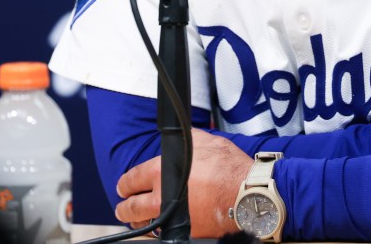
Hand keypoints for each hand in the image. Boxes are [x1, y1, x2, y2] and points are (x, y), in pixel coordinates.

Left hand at [115, 128, 250, 236]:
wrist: (247, 193)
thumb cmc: (229, 168)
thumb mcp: (207, 142)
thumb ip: (188, 140)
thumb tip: (182, 139)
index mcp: (162, 171)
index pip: (132, 179)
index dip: (125, 183)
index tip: (124, 186)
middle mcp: (162, 196)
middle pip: (131, 207)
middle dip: (124, 207)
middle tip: (123, 206)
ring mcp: (172, 217)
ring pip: (145, 224)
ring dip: (138, 221)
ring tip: (136, 219)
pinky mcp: (185, 231)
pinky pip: (164, 232)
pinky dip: (160, 229)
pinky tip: (160, 226)